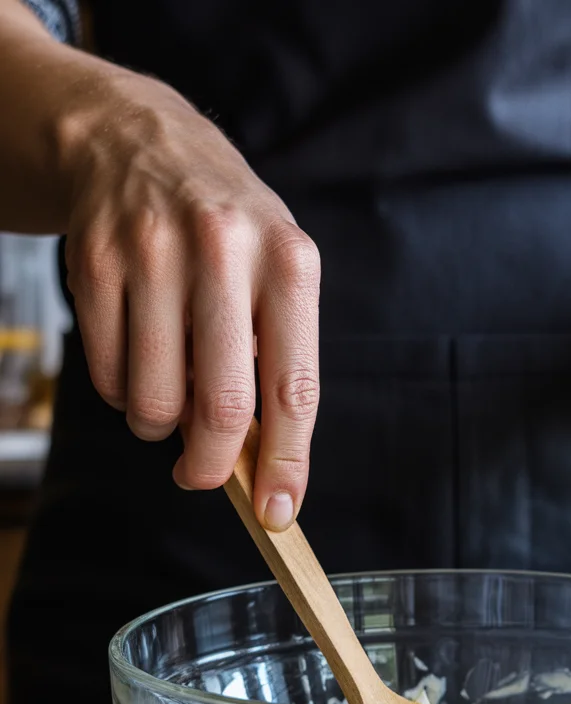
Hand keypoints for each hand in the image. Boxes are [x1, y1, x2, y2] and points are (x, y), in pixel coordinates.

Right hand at [62, 72, 319, 529]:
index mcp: (289, 263)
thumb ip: (277, 362)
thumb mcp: (276, 274)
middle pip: (221, 408)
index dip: (287, 464)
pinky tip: (139, 358)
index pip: (294, 390)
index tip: (279, 513)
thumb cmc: (226, 230)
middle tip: (203, 476)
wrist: (139, 141)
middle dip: (212, 467)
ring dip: (160, 428)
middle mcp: (224, 252)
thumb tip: (261, 465)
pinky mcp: (95, 263)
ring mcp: (152, 254)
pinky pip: (109, 378)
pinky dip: (124, 393)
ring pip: (153, 403)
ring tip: (171, 396)